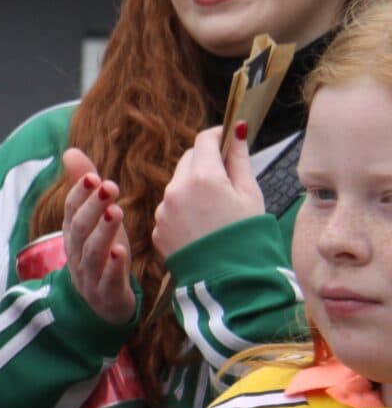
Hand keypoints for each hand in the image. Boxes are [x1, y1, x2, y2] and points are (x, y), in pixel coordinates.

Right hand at [57, 149, 136, 325]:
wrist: (101, 306)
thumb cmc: (101, 254)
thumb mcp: (94, 220)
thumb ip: (84, 187)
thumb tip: (70, 151)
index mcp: (73, 234)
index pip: (70, 211)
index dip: (79, 193)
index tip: (94, 175)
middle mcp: (76, 253)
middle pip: (79, 229)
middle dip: (92, 207)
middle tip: (109, 186)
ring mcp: (89, 275)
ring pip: (91, 252)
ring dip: (102, 232)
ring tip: (116, 212)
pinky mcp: (106, 293)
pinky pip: (107, 279)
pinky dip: (112, 266)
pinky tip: (121, 251)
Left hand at [154, 122, 261, 257]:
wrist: (229, 278)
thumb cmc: (246, 235)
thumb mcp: (250, 193)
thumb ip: (239, 159)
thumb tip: (237, 129)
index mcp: (203, 177)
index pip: (204, 141)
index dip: (217, 136)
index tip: (227, 139)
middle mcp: (176, 190)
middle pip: (188, 160)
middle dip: (205, 162)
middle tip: (225, 175)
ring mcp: (163, 210)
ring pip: (177, 185)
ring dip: (192, 187)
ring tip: (214, 208)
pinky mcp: (157, 229)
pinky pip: (170, 209)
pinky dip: (183, 210)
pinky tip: (200, 225)